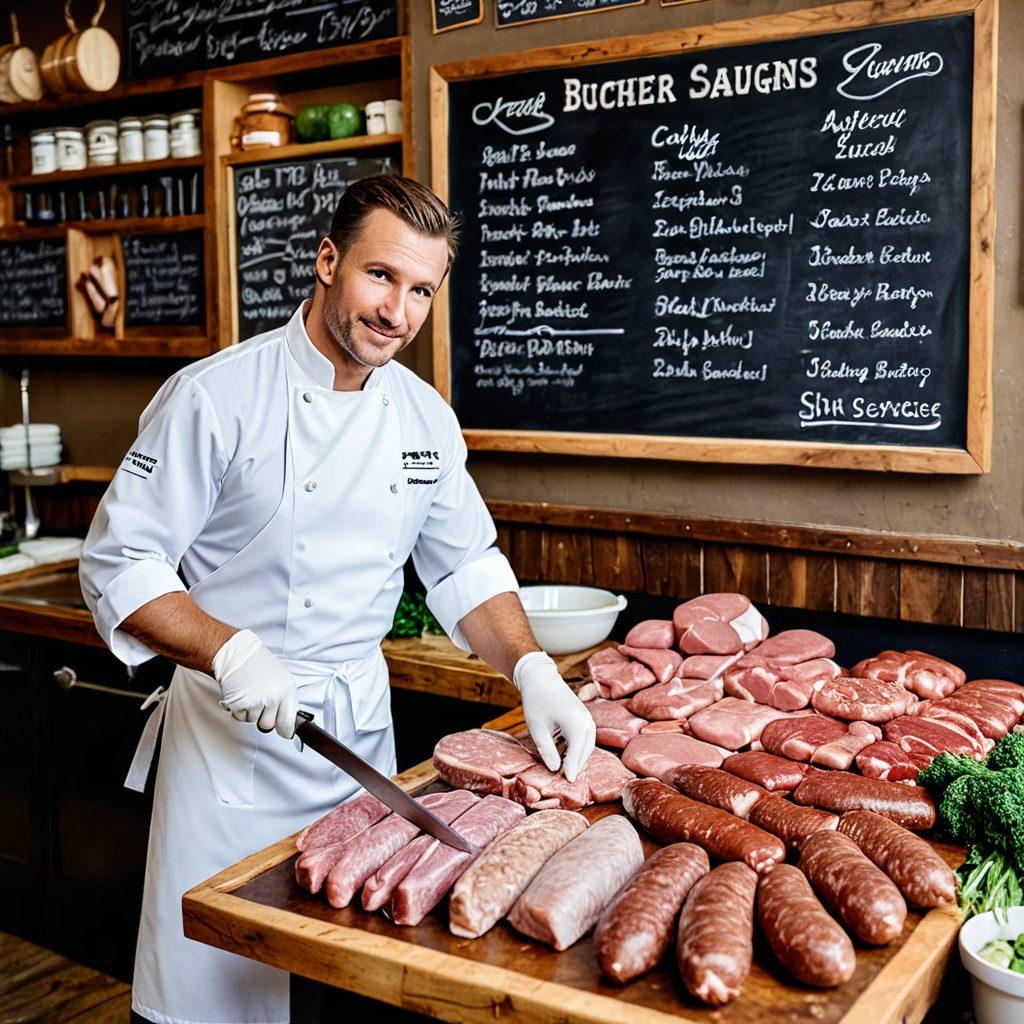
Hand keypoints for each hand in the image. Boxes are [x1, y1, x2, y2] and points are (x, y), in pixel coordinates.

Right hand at [212, 629, 298, 738]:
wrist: (236, 655)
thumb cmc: (258, 664)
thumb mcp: (281, 678)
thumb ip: (285, 698)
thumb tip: (287, 716)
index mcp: (287, 690)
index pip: (289, 720)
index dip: (285, 729)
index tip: (284, 732)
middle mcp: (274, 697)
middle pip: (269, 725)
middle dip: (264, 718)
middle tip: (259, 704)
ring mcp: (257, 701)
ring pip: (253, 721)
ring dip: (250, 711)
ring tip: (249, 693)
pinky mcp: (241, 704)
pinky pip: (240, 717)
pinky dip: (238, 709)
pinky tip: (240, 694)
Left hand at [514, 651, 595, 782]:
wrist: (540, 677)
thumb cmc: (536, 701)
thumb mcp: (537, 728)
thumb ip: (547, 750)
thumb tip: (555, 769)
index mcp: (576, 724)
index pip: (577, 754)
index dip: (572, 770)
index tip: (569, 783)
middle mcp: (586, 721)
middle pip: (585, 750)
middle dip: (576, 765)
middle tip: (566, 779)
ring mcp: (586, 717)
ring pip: (587, 744)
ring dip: (577, 756)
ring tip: (563, 767)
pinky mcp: (583, 715)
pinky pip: (584, 736)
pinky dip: (576, 746)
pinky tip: (563, 752)